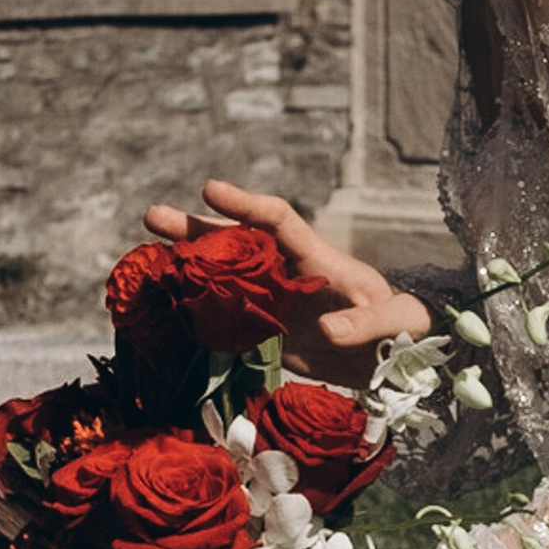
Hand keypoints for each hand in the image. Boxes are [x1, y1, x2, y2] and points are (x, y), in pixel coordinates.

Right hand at [146, 178, 430, 387]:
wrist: (400, 357)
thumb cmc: (406, 326)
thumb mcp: (399, 321)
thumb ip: (367, 324)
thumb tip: (326, 332)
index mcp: (317, 259)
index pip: (278, 221)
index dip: (245, 205)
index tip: (210, 191)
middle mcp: (286, 273)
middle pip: (235, 243)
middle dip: (194, 229)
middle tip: (151, 216)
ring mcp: (273, 303)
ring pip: (221, 278)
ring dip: (185, 269)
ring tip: (142, 261)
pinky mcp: (266, 334)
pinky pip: (225, 320)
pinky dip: (195, 315)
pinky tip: (162, 312)